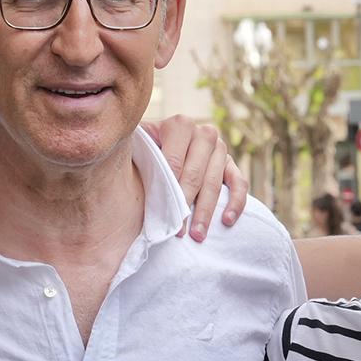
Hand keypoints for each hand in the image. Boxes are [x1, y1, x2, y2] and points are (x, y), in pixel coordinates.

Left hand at [141, 117, 246, 240]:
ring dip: (206, 212)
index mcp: (179, 125)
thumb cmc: (145, 152)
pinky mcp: (231, 164)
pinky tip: (226, 221)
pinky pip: (239, 183)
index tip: (162, 215)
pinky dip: (236, 203)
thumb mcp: (138, 146)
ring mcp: (220, 148)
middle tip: (178, 232)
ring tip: (197, 236)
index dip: (168, 190)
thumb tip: (121, 166)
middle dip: (186, 206)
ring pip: (215, 182)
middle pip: (195, 174)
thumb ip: (136, 151)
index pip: (175, 161)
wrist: (162, 148)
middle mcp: (203, 133)